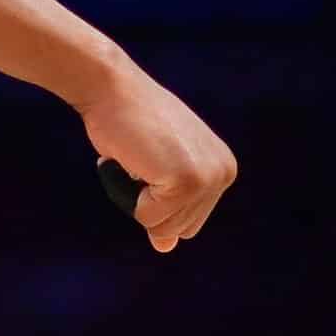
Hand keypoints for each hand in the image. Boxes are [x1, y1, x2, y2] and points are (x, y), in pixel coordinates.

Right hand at [74, 59, 235, 252]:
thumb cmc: (130, 122)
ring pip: (162, 226)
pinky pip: (146, 217)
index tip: (150, 160)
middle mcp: (223, 173)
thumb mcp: (158, 168)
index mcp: (223, 169)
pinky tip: (130, 158)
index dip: (159, 200)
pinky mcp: (186, 181)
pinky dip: (128, 193)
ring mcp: (206, 178)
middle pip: (180, 228)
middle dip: (150, 202)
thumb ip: (169, 205)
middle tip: (140, 158)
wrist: (113, 88)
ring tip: (136, 156)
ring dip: (137, 197)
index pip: (189, 221)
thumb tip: (166, 247)